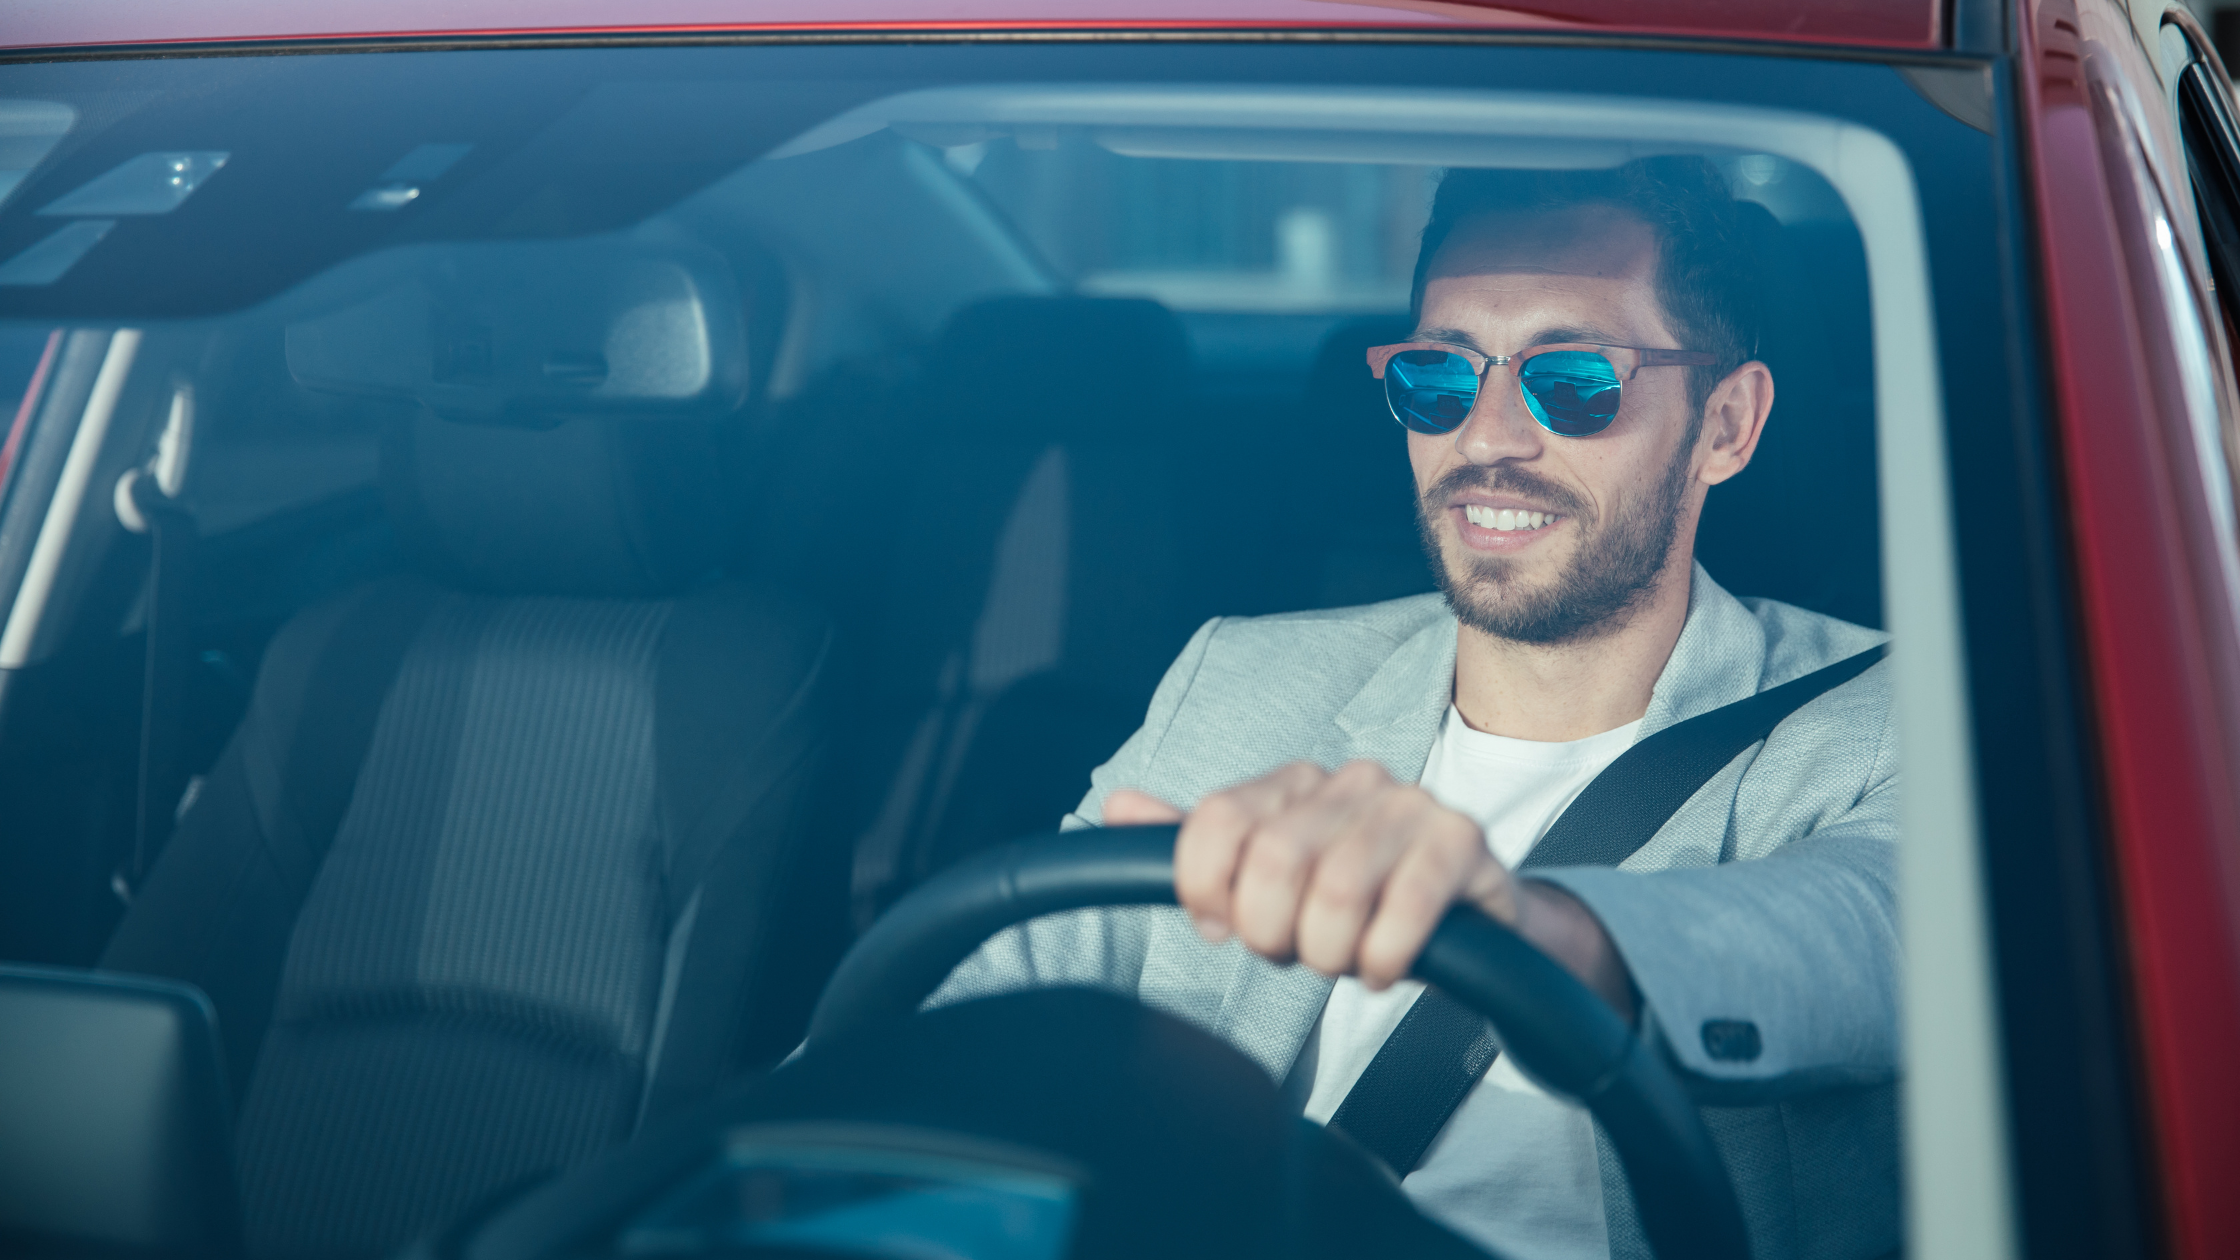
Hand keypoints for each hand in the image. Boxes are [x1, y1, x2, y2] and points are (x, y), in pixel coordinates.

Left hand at [1105, 762, 1637, 1018]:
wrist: (1467, 925)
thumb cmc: (1356, 903)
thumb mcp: (1268, 881)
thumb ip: (1196, 848)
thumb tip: (1116, 806)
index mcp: (1292, 783)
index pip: (1214, 822)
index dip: (1206, 892)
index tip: (1225, 927)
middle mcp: (1350, 780)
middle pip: (1271, 861)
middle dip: (1273, 933)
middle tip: (1296, 951)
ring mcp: (1410, 805)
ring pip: (1336, 892)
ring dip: (1332, 953)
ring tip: (1345, 958)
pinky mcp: (1462, 842)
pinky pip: (1405, 910)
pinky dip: (1383, 958)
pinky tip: (1385, 967)